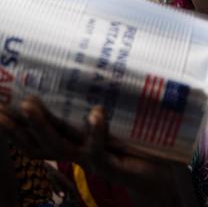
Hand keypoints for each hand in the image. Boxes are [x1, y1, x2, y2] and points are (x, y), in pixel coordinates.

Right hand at [0, 97, 197, 205]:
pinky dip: (96, 131)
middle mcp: (78, 152)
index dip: (14, 127)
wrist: (158, 175)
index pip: (38, 137)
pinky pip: (98, 150)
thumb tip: (97, 65)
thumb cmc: (135, 144)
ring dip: (43, 126)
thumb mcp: (115, 122)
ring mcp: (93, 160)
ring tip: (30, 105)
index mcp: (75, 142)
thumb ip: (102, 102)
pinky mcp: (113, 164)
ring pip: (60, 147)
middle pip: (39, 143)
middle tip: (3, 106)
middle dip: (18, 126)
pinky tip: (94, 114)